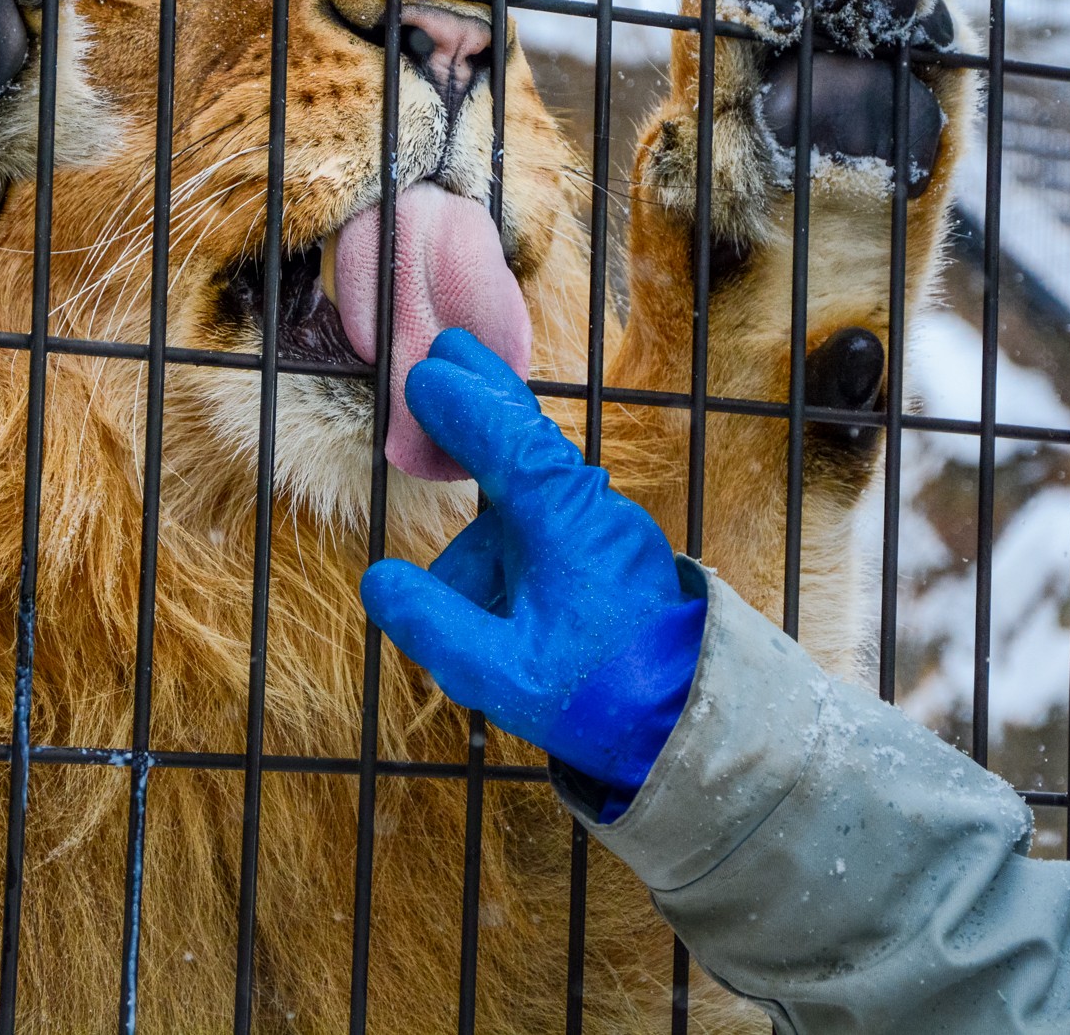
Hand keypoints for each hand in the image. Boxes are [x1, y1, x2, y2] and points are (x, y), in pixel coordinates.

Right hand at [361, 329, 706, 792]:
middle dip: (482, 394)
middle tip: (444, 351)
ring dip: (484, 540)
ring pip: (520, 507)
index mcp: (563, 522)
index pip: (506, 442)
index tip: (423, 374)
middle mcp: (584, 509)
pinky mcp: (603, 553)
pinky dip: (506, 551)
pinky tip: (497, 622)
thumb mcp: (500, 674)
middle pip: (523, 437)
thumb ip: (432, 625)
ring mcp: (597, 528)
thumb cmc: (599, 695)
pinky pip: (539, 534)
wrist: (690, 719)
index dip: (463, 406)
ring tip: (476, 627)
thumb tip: (378, 581)